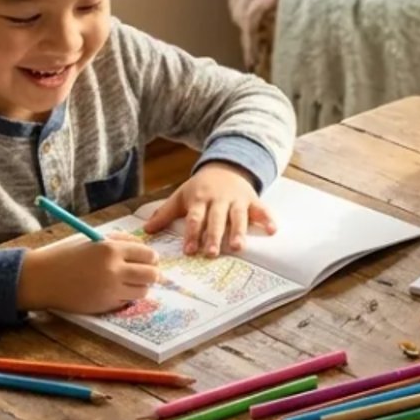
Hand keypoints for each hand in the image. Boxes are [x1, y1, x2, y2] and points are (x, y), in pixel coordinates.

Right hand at [18, 234, 158, 312]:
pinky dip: (126, 296)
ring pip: (143, 291)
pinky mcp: (106, 305)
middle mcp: (114, 269)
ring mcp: (111, 289)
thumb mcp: (93, 239)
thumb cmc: (66, 256)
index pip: (148, 254)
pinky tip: (115, 290)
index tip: (150, 259)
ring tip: (132, 282)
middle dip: (153, 273)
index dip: (151, 257)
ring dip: (141, 286)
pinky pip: (127, 301)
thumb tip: (144, 246)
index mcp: (111, 249)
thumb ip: (120, 240)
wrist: (42, 278)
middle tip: (149, 273)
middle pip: (151, 274)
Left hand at [143, 162, 274, 255]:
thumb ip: (165, 213)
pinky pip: (262, 210)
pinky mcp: (252, 200)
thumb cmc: (200, 187)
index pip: (195, 218)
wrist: (225, 167)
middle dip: (214, 236)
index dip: (192, 234)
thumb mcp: (182, 196)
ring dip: (239, 231)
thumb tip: (146, 231)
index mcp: (200, 199)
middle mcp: (219, 200)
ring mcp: (237, 200)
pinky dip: (268, 219)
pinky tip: (273, 230)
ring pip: (238, 216)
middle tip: (212, 253)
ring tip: (238, 247)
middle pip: (216, 219)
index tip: (190, 250)